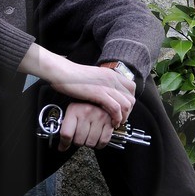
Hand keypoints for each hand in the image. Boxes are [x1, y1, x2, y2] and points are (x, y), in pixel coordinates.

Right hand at [18, 45, 134, 124]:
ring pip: (126, 104)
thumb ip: (103, 83)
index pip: (132, 88)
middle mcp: (112, 79)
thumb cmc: (74, 77)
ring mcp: (107, 86)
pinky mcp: (99, 93)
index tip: (124, 109)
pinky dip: (116, 118)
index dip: (130, 100)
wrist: (63, 73)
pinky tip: (112, 122)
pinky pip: (115, 108)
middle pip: (131, 97)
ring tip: (117, 123)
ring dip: (123, 117)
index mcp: (111, 74)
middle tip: (121, 119)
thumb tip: (107, 93)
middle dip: (128, 111)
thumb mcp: (94, 77)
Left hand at [54, 102, 116, 151]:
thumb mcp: (72, 111)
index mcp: (74, 109)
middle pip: (78, 140)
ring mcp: (99, 117)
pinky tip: (96, 139)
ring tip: (88, 136)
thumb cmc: (84, 105)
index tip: (64, 145)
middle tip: (79, 136)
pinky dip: (99, 144)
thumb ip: (65, 127)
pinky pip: (103, 141)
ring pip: (90, 143)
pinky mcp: (110, 121)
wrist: (101, 96)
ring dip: (88, 143)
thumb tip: (62, 146)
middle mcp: (87, 112)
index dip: (64, 143)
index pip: (66, 134)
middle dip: (78, 141)